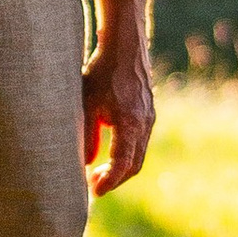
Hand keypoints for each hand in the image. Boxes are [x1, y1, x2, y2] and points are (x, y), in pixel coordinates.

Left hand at [81, 34, 156, 196]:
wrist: (125, 46)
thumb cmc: (102, 71)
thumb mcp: (88, 102)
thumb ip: (87, 135)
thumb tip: (87, 163)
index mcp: (131, 124)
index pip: (122, 165)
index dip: (109, 182)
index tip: (94, 191)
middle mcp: (145, 124)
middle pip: (134, 166)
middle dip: (115, 180)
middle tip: (93, 184)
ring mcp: (149, 118)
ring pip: (138, 155)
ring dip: (120, 168)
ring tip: (98, 171)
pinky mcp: (148, 112)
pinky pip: (140, 142)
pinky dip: (126, 153)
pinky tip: (109, 150)